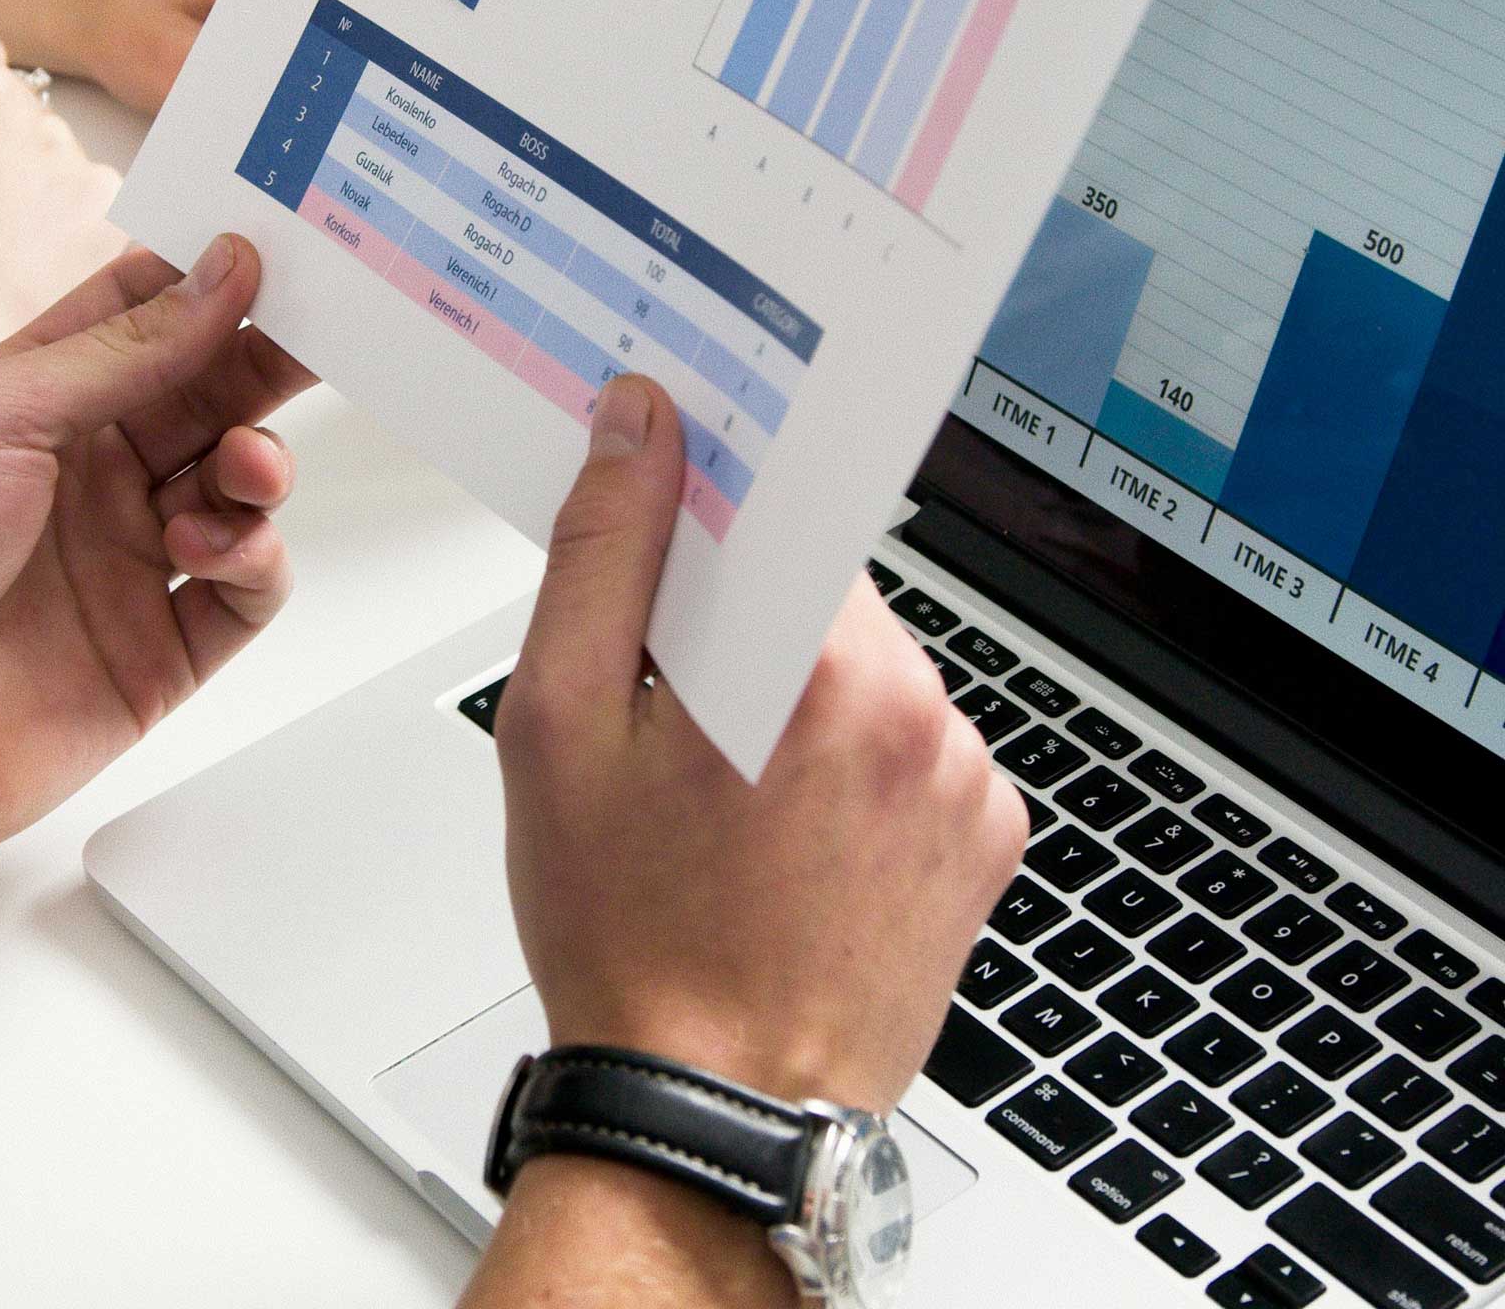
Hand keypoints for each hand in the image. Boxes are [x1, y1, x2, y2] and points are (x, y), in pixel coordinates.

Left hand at [0, 236, 314, 996]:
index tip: (278, 253)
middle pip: (213, 394)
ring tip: (242, 471)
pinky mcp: (165, 646)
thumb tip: (223, 271)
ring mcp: (134, 558)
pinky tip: (217, 550)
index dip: (215, 280)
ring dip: (260, 464)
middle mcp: (96, 473)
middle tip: (320, 342)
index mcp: (47, 400)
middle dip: (267, 364)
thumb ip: (125, 347)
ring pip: (243, 486)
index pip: (151, 315)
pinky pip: (250, 586)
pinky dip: (256, 557)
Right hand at [496, 374, 1025, 1112]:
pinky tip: (784, 821)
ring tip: (724, 784)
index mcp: (820, 669)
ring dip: (800, 684)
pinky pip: (913, 739)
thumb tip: (639, 429)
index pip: (787, 500)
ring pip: (866, 661)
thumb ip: (603, 552)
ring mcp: (965, 782)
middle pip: (823, 583)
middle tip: (668, 698)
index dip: (717, 502)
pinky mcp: (985, 837)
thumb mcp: (560, 723)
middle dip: (744, 612)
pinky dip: (853, 755)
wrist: (714, 1114)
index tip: (671, 519)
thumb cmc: (631, 938)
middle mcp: (920, 714)